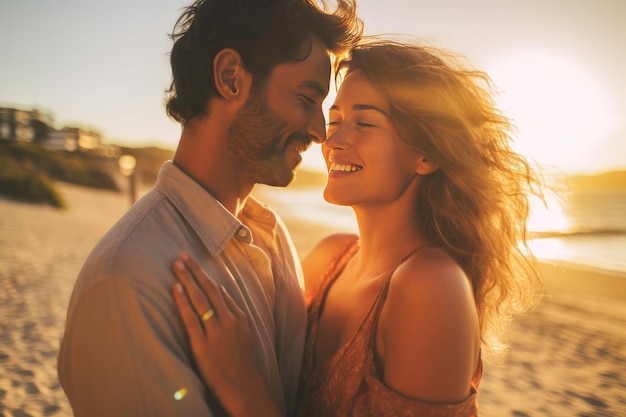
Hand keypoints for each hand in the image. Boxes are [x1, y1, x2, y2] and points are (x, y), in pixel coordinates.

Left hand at [171, 253, 257, 413]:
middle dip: (195, 271)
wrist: (242, 387)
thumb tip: (223, 294)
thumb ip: (235, 314)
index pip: (220, 291)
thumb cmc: (241, 362)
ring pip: (201, 300)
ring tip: (176, 265)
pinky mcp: (203, 346)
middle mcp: (228, 322)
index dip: (205, 275)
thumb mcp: (245, 334)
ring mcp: (216, 333)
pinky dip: (183, 302)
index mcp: (239, 318)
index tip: (193, 263)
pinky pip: (191, 319)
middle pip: (210, 290)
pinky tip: (176, 288)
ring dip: (187, 280)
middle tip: (181, 255)